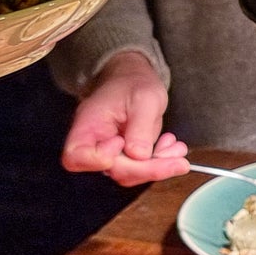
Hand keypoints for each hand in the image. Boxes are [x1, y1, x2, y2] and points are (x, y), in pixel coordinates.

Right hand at [63, 51, 190, 185]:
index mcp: (88, 124)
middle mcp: (95, 143)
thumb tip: (138, 155)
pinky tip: (173, 149)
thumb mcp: (144, 98)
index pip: (77, 156)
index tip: (121, 143)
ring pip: (131, 174)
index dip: (99, 158)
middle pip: (113, 170)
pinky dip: (162, 163)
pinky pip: (142, 169)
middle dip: (148, 169)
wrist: (135, 80)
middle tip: (178, 162)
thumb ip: (140, 127)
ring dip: (159, 167)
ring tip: (178, 151)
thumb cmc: (133, 83)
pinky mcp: (126, 157)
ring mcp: (111, 153)